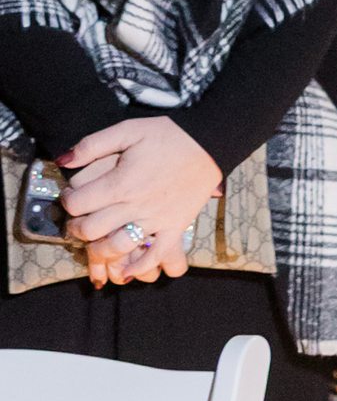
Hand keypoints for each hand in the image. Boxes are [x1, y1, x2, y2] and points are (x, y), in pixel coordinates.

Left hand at [57, 113, 222, 284]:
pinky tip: (126, 270)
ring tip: (95, 243)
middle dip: (76, 228)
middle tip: (77, 222)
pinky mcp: (175, 228)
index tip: (70, 196)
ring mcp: (156, 220)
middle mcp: (135, 205)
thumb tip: (63, 160)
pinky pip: (156, 256)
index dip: (67, 201)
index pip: (77, 203)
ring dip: (98, 251)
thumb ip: (92, 144)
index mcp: (120, 182)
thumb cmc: (168, 136)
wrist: (209, 144)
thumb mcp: (128, 129)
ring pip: (117, 248)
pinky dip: (139, 268)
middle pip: (91, 230)